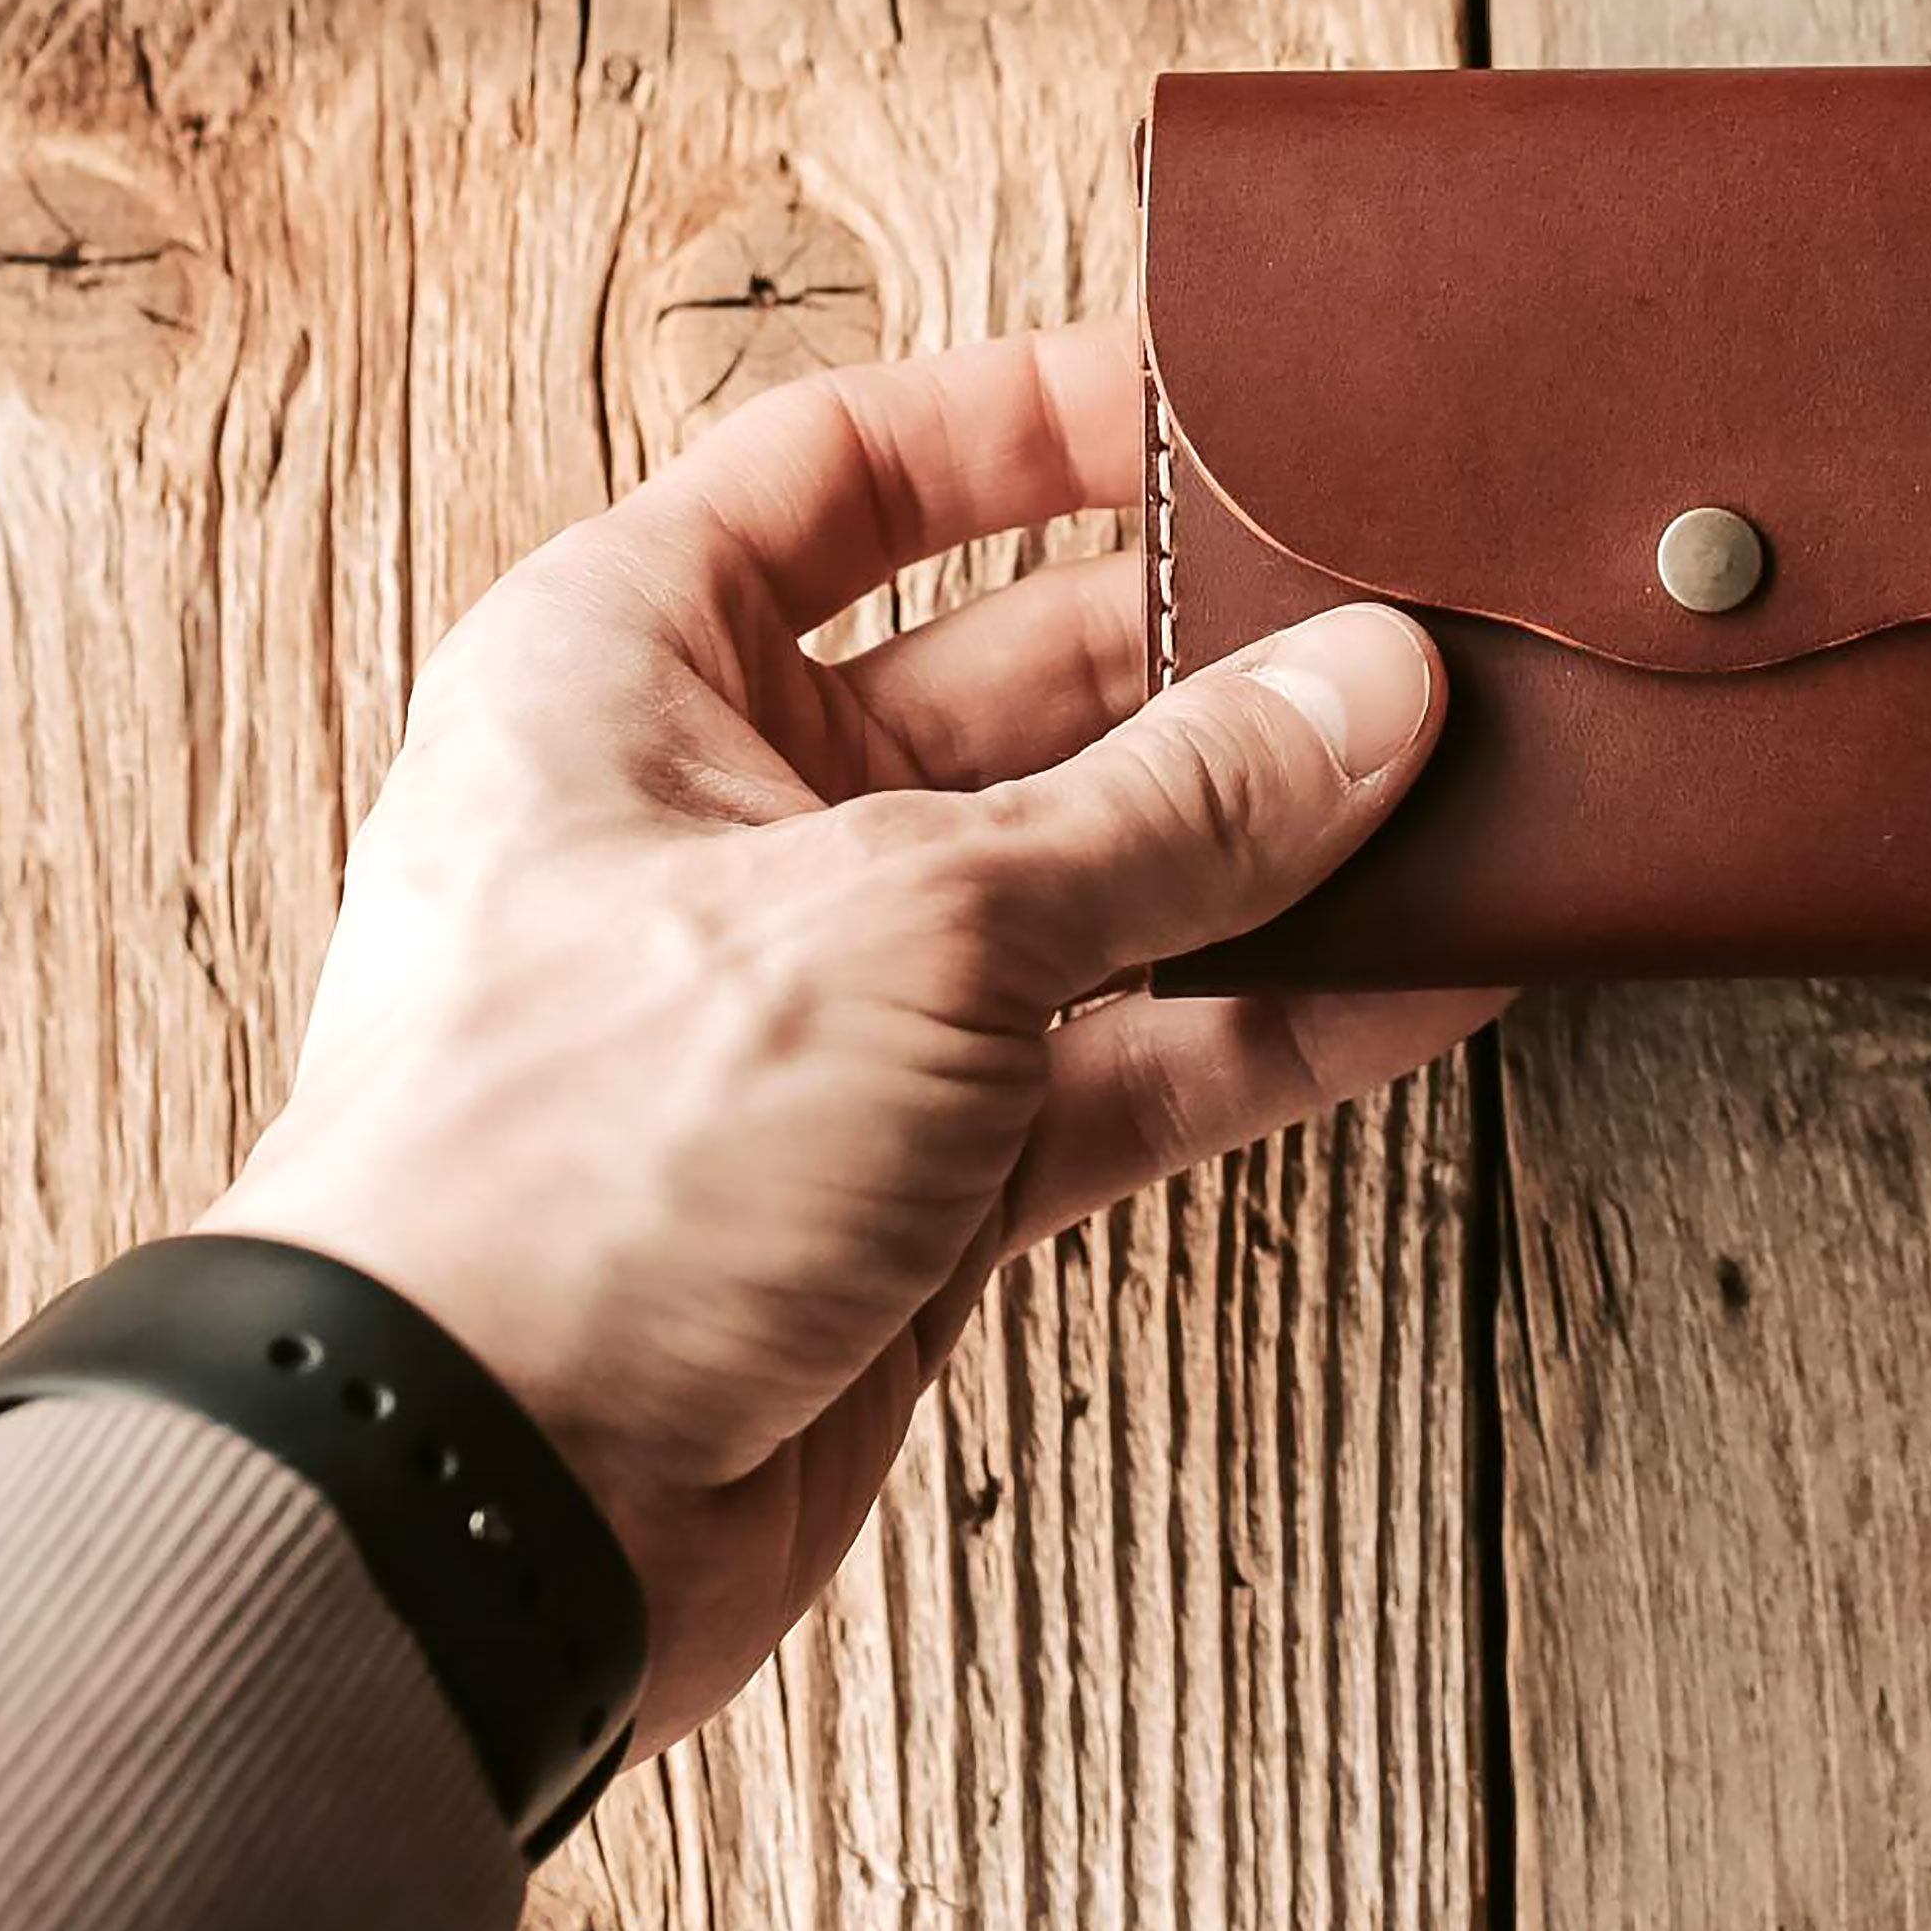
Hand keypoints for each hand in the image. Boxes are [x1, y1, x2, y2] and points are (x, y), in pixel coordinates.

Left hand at [200, 323, 1498, 1745]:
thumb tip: (1369, 695)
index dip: (1027, 421)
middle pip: (1016, 673)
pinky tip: (1422, 971)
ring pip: (1102, 875)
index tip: (1210, 415)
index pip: (847, 469)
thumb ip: (1172, 809)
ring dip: (1271, 846)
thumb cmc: (577, 1155)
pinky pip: (1134, 1052)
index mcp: (633, 665)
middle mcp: (734, 812)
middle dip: (1207, 658)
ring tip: (1453, 788)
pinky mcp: (925, 1163)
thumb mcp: (917, 917)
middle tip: (1393, 630)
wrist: (477, 1515)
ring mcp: (841, 995)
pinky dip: (1272, 1021)